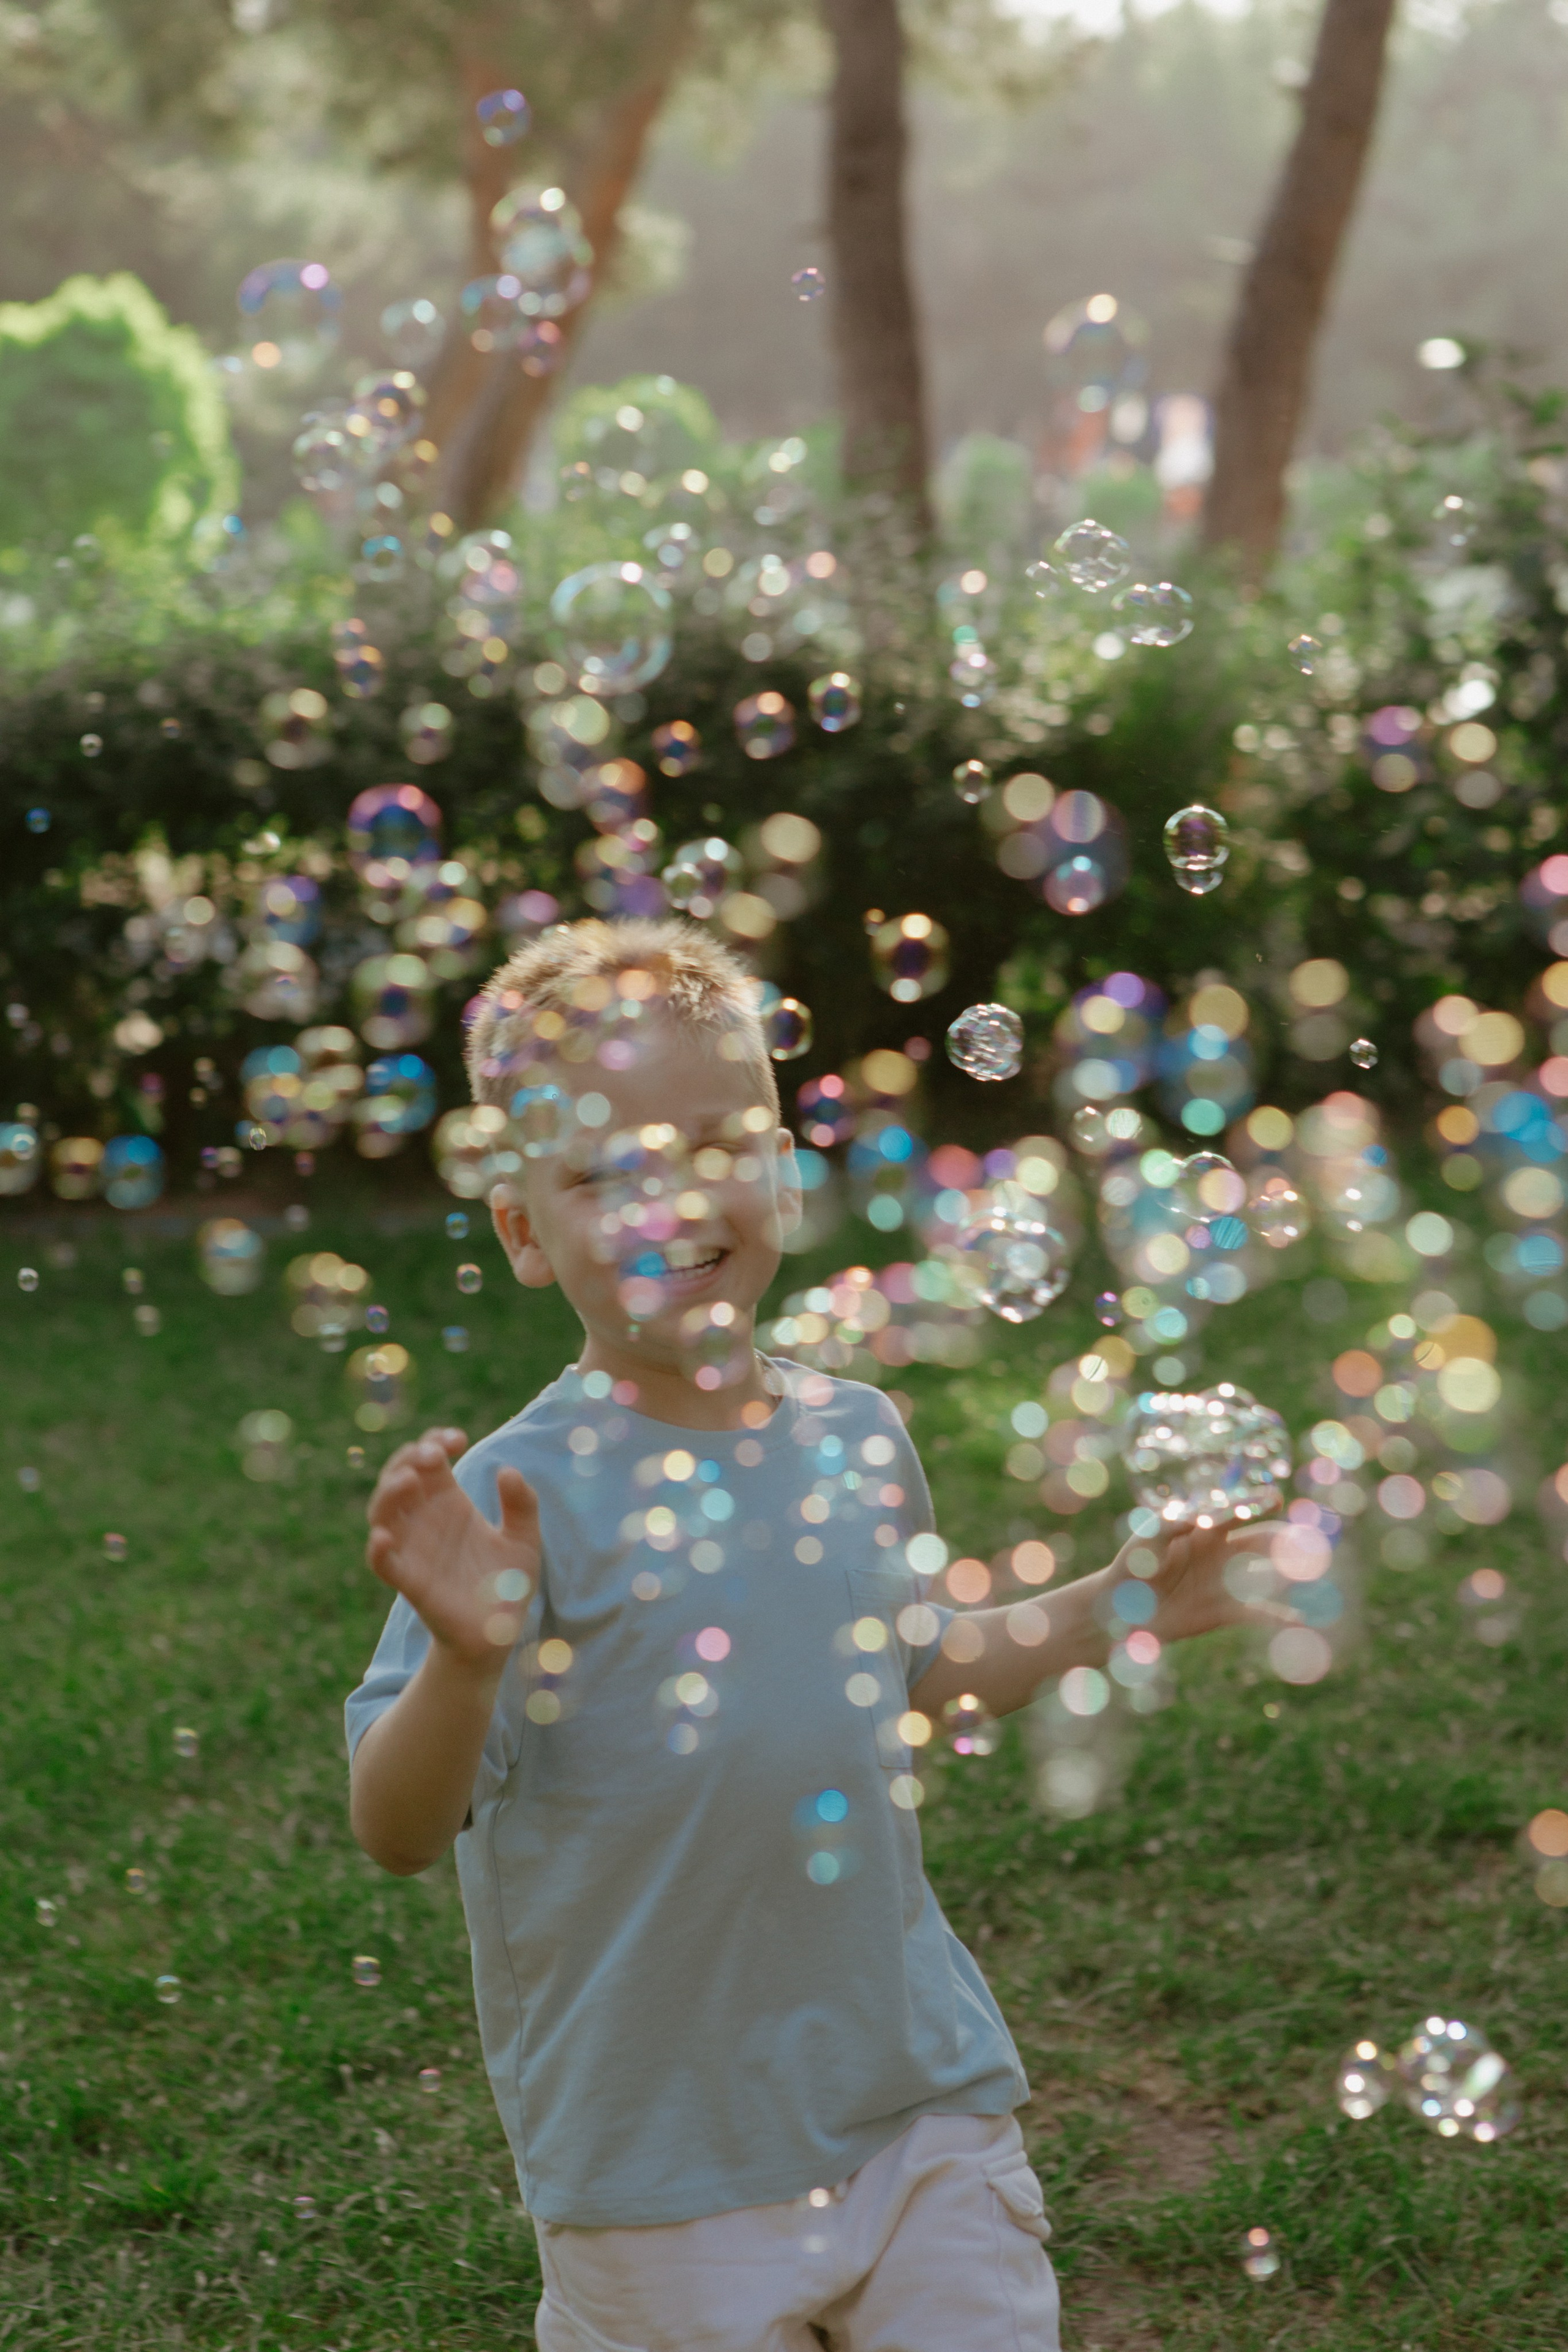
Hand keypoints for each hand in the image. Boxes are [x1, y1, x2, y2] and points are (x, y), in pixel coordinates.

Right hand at [365, 1426, 539, 1668]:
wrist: (501, 1634)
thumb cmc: (507, 1584)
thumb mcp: (525, 1539)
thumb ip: (522, 1505)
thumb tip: (508, 1470)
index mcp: (449, 1501)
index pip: (428, 1459)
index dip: (434, 1440)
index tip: (457, 1440)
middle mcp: (425, 1520)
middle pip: (398, 1476)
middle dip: (408, 1458)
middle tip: (433, 1456)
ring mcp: (413, 1549)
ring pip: (381, 1512)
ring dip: (388, 1492)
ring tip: (408, 1481)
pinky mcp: (410, 1582)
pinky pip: (382, 1563)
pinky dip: (377, 1549)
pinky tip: (385, 1536)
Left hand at [1107, 1513, 1300, 1647]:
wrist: (1121, 1608)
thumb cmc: (1132, 1565)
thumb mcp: (1148, 1539)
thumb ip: (1174, 1523)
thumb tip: (1202, 1513)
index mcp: (1203, 1528)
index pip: (1235, 1512)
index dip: (1255, 1504)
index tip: (1274, 1498)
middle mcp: (1221, 1552)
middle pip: (1260, 1540)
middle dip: (1285, 1539)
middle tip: (1308, 1540)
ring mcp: (1227, 1581)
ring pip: (1267, 1573)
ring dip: (1291, 1573)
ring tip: (1316, 1572)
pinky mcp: (1226, 1610)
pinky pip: (1259, 1613)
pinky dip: (1280, 1618)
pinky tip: (1303, 1622)